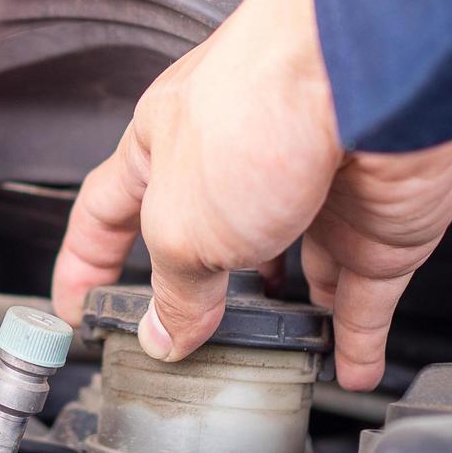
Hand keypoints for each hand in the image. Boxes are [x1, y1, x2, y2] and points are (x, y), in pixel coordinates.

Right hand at [50, 0, 451, 389]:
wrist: (372, 82)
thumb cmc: (263, 105)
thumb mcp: (182, 223)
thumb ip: (173, 287)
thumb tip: (165, 334)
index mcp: (167, 144)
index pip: (109, 211)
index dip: (86, 264)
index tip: (77, 311)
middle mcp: (238, 165)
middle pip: (207, 242)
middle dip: (194, 295)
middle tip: (179, 349)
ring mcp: (311, 193)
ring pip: (293, 271)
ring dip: (280, 318)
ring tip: (261, 365)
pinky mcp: (373, 221)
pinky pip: (364, 296)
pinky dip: (357, 339)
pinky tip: (347, 370)